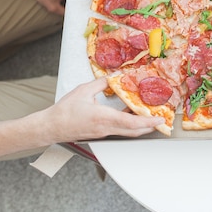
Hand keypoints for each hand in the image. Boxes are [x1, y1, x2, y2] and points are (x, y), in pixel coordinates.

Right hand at [47, 78, 165, 140]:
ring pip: (127, 132)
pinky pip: (119, 130)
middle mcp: (106, 129)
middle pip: (134, 131)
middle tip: (160, 120)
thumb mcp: (84, 91)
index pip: (131, 122)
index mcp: (104, 118)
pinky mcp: (100, 133)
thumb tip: (112, 78)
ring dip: (140, 125)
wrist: (51, 127)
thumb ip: (101, 83)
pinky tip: (128, 113)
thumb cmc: (65, 111)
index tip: (159, 120)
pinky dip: (128, 123)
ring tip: (148, 115)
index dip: (147, 122)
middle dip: (149, 126)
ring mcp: (103, 133)